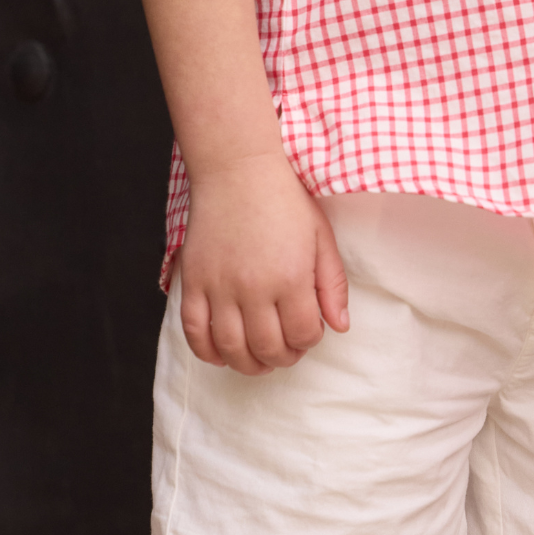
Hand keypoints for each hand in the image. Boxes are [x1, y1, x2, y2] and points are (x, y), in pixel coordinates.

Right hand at [173, 150, 349, 374]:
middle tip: (287, 351)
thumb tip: (339, 326)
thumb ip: (332, 285)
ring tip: (259, 360)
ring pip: (231, 348)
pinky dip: (207, 352)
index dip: (309, 341)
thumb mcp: (321, 238)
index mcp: (291, 277)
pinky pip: (194, 331)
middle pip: (268, 348)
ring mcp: (220, 286)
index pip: (302, 334)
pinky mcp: (194, 281)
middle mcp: (254, 287)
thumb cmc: (285, 201)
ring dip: (248, 364)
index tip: (309, 331)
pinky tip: (221, 354)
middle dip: (283, 357)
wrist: (238, 171)